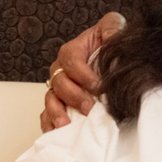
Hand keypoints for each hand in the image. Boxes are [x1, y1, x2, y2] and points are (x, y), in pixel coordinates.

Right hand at [42, 12, 124, 130]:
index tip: (98, 86)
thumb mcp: (113, 29)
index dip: (83, 74)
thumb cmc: (110, 44)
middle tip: (89, 108)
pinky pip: (48, 115)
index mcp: (72, 51)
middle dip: (74, 96)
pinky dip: (51, 124)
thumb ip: (112, 30)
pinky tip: (58, 133)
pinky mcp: (59, 104)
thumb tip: (112, 41)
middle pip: (59, 82)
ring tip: (67, 124)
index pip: (70, 60)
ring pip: (51, 99)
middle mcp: (62, 69)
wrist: (113, 59)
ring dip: (58, 112)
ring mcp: (59, 88)